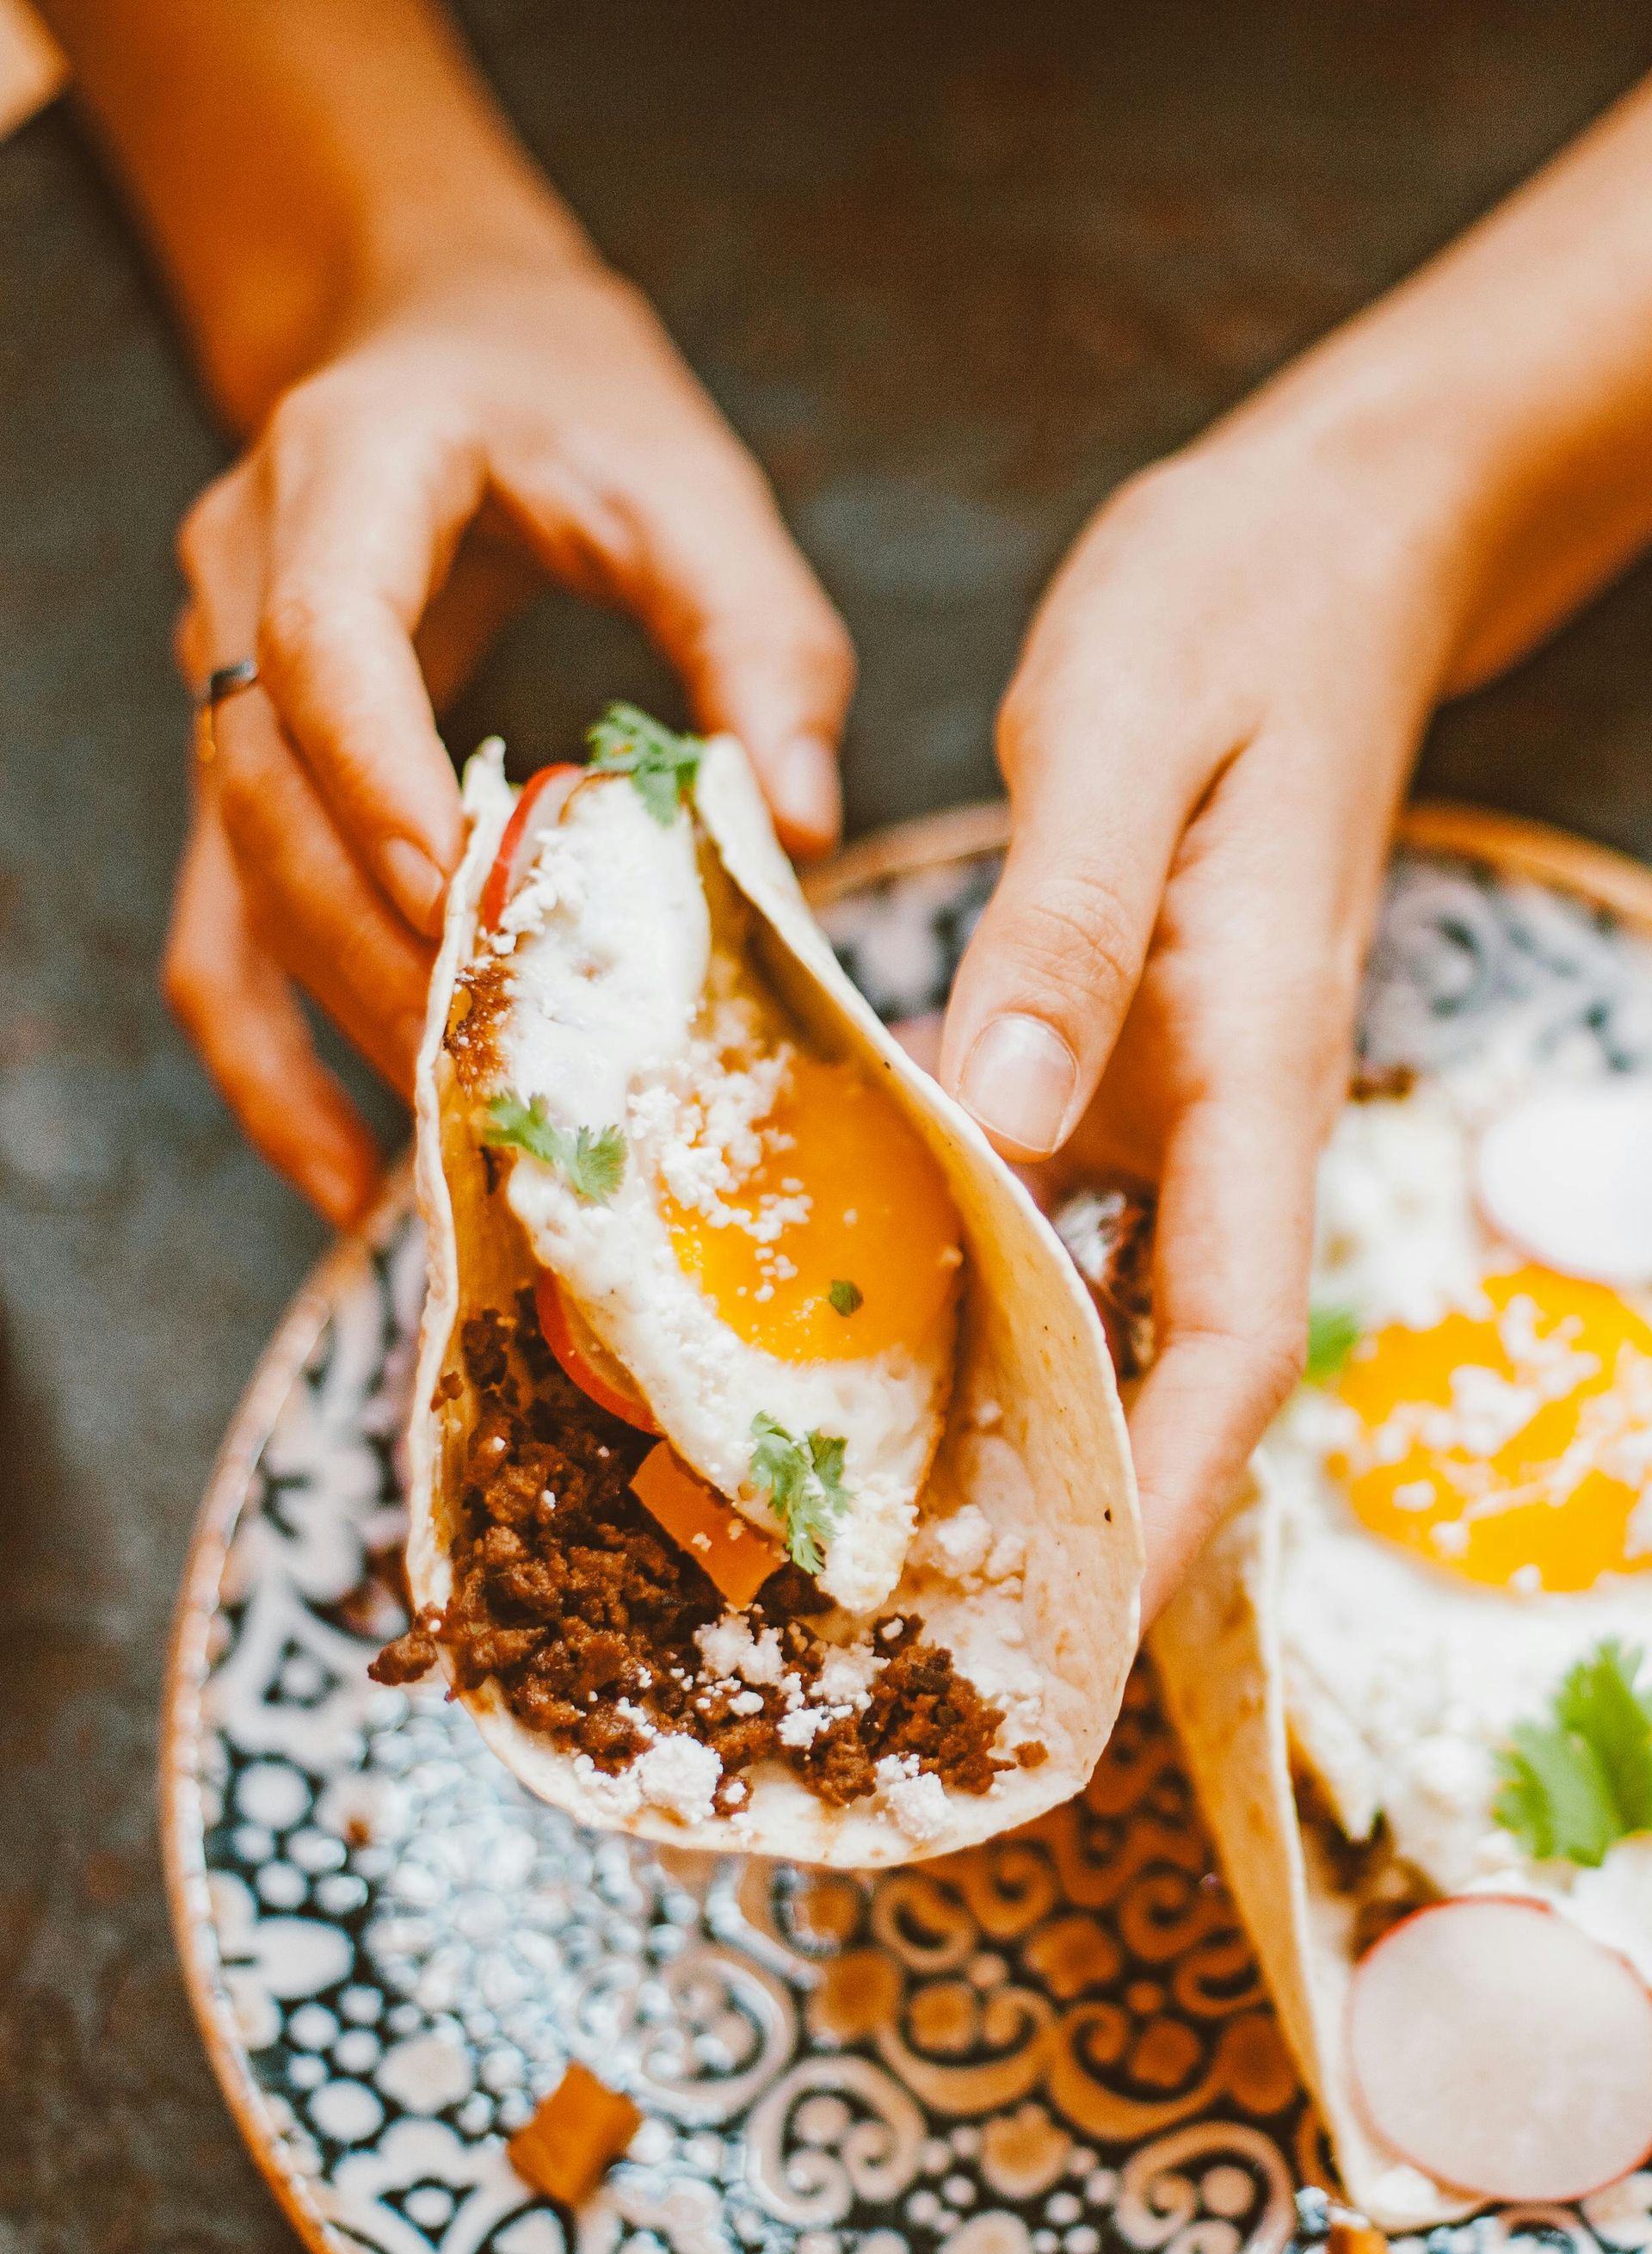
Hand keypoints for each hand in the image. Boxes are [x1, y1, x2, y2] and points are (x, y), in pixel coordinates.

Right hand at [166, 251, 853, 1223]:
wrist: (440, 342)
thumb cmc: (572, 403)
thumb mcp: (691, 486)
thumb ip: (761, 640)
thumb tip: (795, 828)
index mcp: (347, 476)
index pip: (324, 640)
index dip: (381, 778)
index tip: (462, 905)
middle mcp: (245, 582)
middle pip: (267, 798)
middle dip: (377, 951)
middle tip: (499, 1078)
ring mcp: (219, 687)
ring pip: (234, 889)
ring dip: (331, 1031)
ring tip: (441, 1164)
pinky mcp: (239, 778)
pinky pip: (218, 939)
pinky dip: (274, 1064)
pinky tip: (356, 1173)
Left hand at [940, 414, 1469, 1624]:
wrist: (1318, 543)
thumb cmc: (1233, 612)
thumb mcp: (1122, 733)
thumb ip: (1062, 928)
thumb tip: (998, 1121)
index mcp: (1253, 1055)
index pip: (1236, 1333)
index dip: (1173, 1497)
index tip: (1092, 1631)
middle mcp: (1225, 1108)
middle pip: (1172, 1365)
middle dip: (1082, 1511)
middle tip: (937, 1636)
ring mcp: (1178, 1087)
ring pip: (1106, 1300)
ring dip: (1014, 1416)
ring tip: (869, 1524)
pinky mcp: (1124, 1048)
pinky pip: (1053, 1204)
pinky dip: (974, 1279)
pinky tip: (865, 1316)